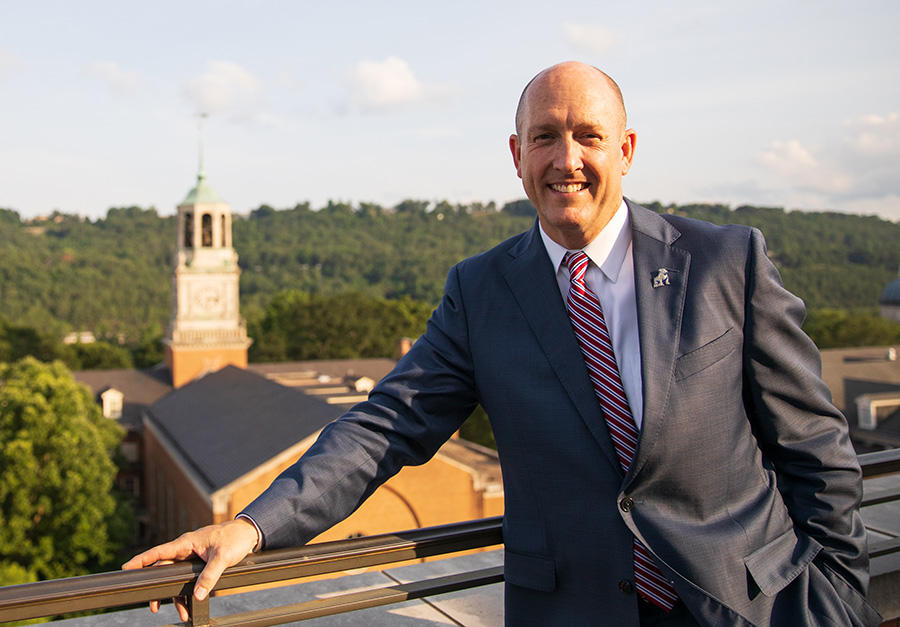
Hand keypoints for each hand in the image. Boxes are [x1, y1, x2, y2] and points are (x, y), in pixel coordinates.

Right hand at [122, 518, 259, 620]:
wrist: (248, 534)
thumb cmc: (234, 538)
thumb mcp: (223, 557)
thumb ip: (210, 575)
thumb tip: (198, 594)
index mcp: (187, 542)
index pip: (159, 551)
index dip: (141, 560)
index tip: (126, 568)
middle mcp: (185, 549)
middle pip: (164, 569)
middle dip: (158, 589)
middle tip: (154, 606)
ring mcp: (191, 556)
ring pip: (175, 578)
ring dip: (176, 595)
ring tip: (181, 612)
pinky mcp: (198, 563)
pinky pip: (186, 579)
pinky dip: (187, 592)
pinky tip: (189, 605)